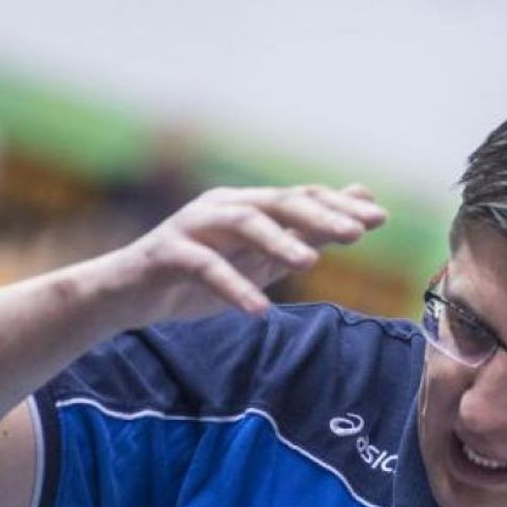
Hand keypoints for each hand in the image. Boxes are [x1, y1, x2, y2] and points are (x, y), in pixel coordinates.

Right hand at [104, 184, 386, 326]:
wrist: (126, 295)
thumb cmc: (198, 278)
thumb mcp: (258, 260)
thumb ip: (304, 235)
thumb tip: (359, 210)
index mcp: (247, 205)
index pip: (300, 196)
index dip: (339, 205)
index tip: (380, 218)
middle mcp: (222, 206)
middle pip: (276, 202)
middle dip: (319, 216)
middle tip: (357, 234)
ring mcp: (193, 226)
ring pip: (241, 222)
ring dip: (278, 241)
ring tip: (309, 264)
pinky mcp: (167, 254)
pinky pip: (204, 267)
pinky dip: (233, 287)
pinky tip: (258, 310)